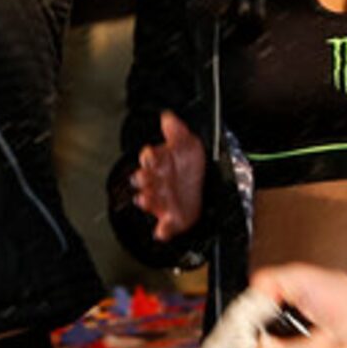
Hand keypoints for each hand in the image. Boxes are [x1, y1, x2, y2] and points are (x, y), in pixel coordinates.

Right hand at [131, 110, 207, 241]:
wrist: (204, 185)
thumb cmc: (189, 165)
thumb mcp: (188, 144)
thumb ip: (176, 131)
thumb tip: (168, 116)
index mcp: (159, 164)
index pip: (150, 158)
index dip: (150, 156)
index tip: (151, 154)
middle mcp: (157, 182)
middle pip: (145, 180)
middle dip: (143, 179)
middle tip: (142, 177)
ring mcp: (163, 200)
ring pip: (151, 200)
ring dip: (147, 200)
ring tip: (145, 199)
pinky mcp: (172, 217)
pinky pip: (165, 225)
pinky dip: (163, 229)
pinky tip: (161, 231)